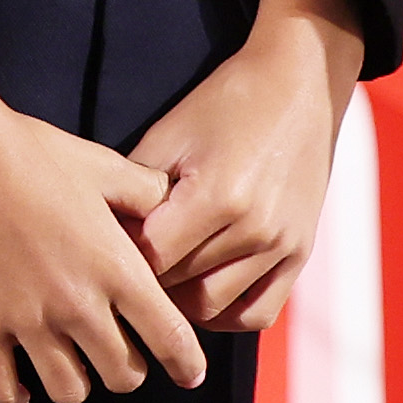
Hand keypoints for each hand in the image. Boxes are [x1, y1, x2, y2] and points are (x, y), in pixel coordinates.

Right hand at [0, 40, 208, 402]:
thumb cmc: (30, 152)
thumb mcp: (101, 165)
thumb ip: (144, 192)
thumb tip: (170, 205)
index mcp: (116, 268)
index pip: (171, 339)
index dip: (187, 365)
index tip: (188, 373)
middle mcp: (78, 305)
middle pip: (123, 377)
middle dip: (125, 369)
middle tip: (112, 350)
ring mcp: (27, 322)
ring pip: (69, 392)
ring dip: (75, 382)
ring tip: (66, 362)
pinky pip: (2, 391)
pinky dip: (15, 397)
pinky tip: (19, 384)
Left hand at [130, 0, 366, 333]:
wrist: (299, 88)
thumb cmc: (226, 104)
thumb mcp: (170, 135)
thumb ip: (136, 190)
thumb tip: (102, 234)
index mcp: (218, 196)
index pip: (153, 258)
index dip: (122, 255)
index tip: (103, 246)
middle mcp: (255, 229)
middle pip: (181, 285)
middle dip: (145, 279)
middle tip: (120, 267)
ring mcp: (282, 247)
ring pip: (215, 306)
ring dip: (180, 302)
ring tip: (157, 280)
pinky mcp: (300, 255)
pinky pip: (259, 310)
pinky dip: (226, 314)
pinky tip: (200, 296)